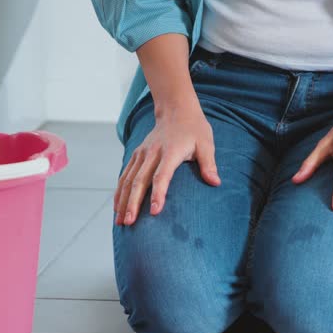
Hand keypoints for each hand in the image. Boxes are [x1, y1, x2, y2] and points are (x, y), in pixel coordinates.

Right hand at [115, 107, 219, 225]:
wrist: (176, 110)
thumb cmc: (195, 130)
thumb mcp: (206, 144)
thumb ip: (209, 164)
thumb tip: (215, 183)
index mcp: (170, 152)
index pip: (161, 175)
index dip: (158, 194)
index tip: (154, 211)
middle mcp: (152, 153)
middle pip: (139, 181)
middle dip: (133, 203)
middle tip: (130, 223)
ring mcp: (142, 154)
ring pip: (128, 180)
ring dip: (122, 201)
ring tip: (120, 221)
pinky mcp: (136, 155)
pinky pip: (125, 175)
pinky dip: (119, 192)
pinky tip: (117, 208)